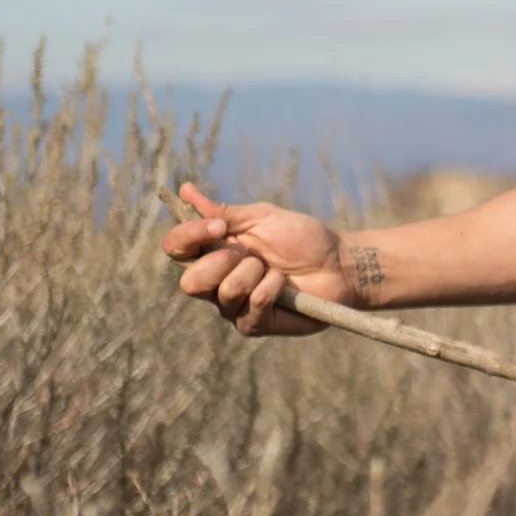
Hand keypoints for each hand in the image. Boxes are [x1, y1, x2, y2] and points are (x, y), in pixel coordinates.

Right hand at [159, 181, 349, 335]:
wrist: (338, 262)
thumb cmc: (301, 238)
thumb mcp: (262, 218)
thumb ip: (223, 212)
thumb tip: (185, 190)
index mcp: (213, 252)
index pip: (176, 249)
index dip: (188, 236)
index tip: (218, 226)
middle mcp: (216, 282)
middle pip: (189, 282)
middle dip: (221, 262)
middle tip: (250, 253)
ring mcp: (233, 306)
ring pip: (225, 292)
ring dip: (255, 272)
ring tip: (275, 269)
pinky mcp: (253, 324)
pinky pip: (252, 307)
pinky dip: (272, 288)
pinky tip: (285, 284)